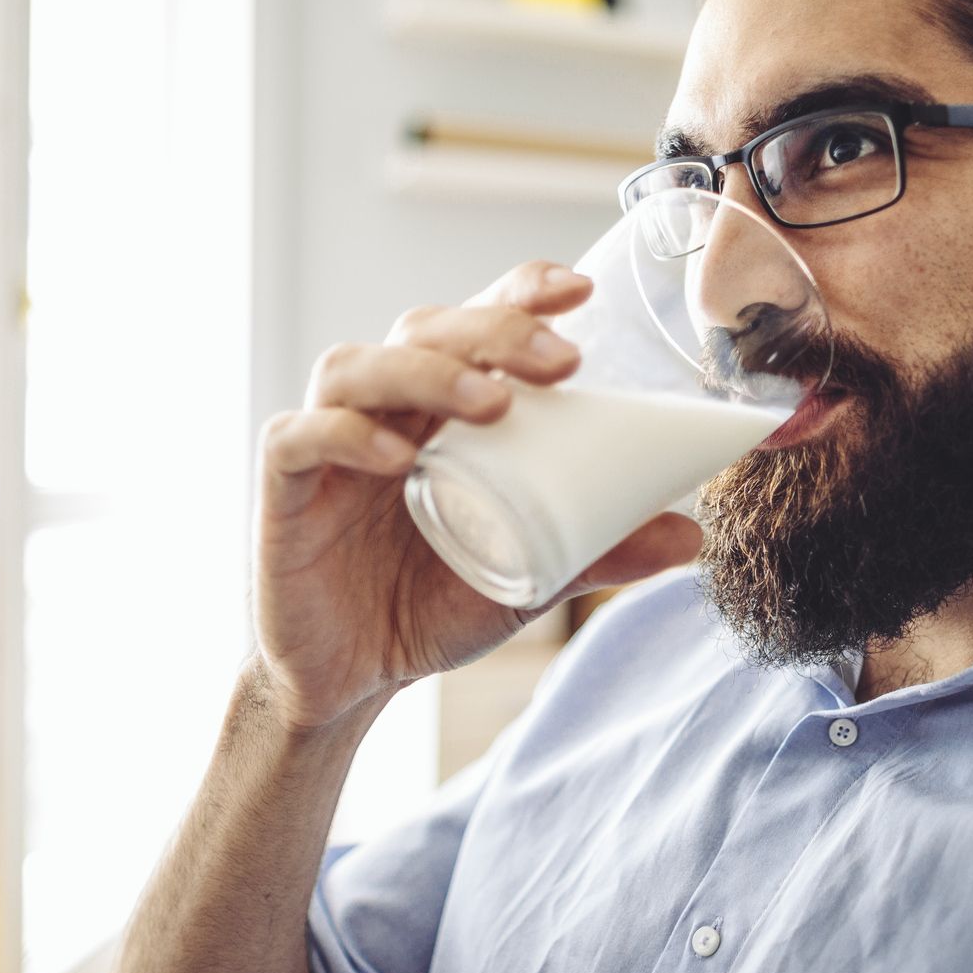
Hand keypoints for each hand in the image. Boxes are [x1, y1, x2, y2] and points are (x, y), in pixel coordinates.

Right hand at [251, 260, 703, 732]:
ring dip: (428, 370)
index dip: (519, 293)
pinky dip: (349, 434)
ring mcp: (327, 439)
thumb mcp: (529, 575)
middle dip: (494, 329)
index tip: (579, 292)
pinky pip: (301, 436)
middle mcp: (384, 405)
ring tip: (494, 403)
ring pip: (357, 365)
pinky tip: (401, 456)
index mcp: (440, 407)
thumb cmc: (429, 603)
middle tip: (562, 363)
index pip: (476, 321)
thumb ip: (598, 549)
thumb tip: (691, 537)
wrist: (350, 680)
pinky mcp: (281, 484)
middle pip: (424, 327)